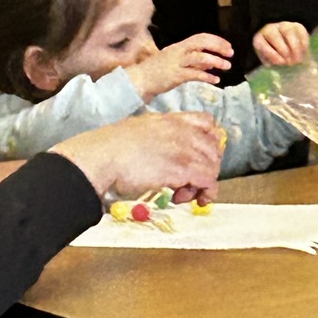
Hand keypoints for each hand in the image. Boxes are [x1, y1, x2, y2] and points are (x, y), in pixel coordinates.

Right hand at [50, 112, 222, 200]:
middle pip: (214, 149)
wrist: (102, 156)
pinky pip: (208, 182)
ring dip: (201, 184)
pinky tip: (182, 198)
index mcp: (172, 119)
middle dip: (206, 168)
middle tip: (189, 182)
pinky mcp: (184, 169)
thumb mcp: (138, 130)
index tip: (200, 156)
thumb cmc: (111, 147)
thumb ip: (156, 135)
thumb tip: (157, 149)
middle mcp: (183, 131)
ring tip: (181, 194)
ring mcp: (185, 149)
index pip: (208, 123)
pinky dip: (202, 193)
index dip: (210, 141)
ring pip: (213, 167)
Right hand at [127, 33, 232, 103]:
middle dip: (218, 47)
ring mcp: (176, 63)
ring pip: (199, 57)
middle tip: (231, 53)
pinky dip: (206, 76)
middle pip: (201, 43)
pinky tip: (215, 80)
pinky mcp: (174, 76)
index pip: (200, 37)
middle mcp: (178, 51)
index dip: (216, 40)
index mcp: (178, 46)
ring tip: (226, 66)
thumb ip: (193, 62)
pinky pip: (194, 74)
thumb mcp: (175, 62)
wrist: (138, 81)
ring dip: (215, 61)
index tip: (227, 46)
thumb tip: (211, 62)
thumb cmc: (156, 72)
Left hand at [253, 21, 309, 65]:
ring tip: (298, 60)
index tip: (281, 63)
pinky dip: (303, 43)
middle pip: (275, 36)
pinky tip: (304, 52)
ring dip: (295, 47)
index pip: (262, 44)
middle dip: (284, 50)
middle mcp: (270, 29)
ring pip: (289, 32)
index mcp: (259, 38)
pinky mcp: (296, 26)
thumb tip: (278, 63)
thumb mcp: (268, 60)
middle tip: (291, 63)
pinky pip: (301, 32)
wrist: (282, 44)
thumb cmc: (273, 54)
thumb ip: (271, 62)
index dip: (271, 54)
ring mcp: (283, 26)